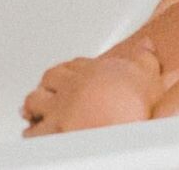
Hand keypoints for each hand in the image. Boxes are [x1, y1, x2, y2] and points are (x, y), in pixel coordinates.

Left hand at [21, 38, 162, 136]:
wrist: (119, 124)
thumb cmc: (133, 102)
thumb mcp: (147, 75)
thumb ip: (143, 59)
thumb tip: (145, 45)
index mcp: (93, 72)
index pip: (78, 64)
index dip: (77, 69)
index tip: (79, 73)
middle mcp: (72, 87)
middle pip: (52, 77)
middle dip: (52, 83)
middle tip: (56, 89)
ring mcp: (58, 110)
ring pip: (34, 100)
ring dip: (36, 105)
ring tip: (40, 110)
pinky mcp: (49, 133)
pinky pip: (32, 131)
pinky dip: (33, 131)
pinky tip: (37, 133)